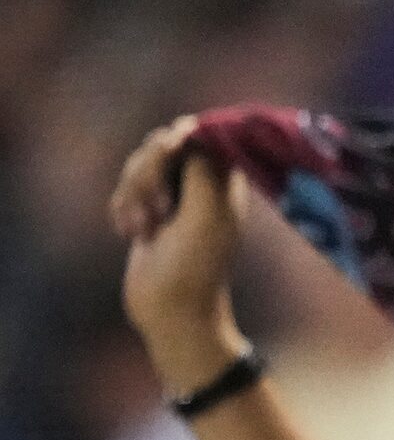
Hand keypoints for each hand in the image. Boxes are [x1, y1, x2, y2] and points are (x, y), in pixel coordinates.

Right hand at [109, 116, 247, 391]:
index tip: (167, 153)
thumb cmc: (195, 264)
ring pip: (138, 165)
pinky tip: (130, 234)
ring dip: (133, 195)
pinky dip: (122, 208)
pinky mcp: (149, 211)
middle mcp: (202, 182)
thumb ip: (202, 167)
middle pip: (162, 144)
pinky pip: (123, 189)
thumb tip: (193, 131)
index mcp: (225, 178)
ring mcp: (174, 196)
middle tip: (157, 210)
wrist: (172, 309)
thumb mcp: (206, 212)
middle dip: (147, 173)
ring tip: (144, 229)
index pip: (198, 133)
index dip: (176, 140)